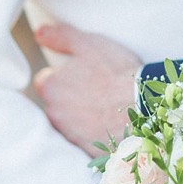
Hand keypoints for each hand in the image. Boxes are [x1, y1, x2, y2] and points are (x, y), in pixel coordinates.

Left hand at [32, 21, 142, 156]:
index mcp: (50, 87)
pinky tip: (111, 127)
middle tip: (96, 91)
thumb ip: (59, 37)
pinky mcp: (88, 151)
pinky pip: (88, 142)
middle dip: (71, 98)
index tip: (81, 75)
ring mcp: (71, 135)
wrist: (144, 106)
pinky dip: (96, 135)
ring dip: (82, 118)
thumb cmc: (116, 72)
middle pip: (57, 104)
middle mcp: (54, 114)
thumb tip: (38, 32)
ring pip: (71, 124)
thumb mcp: (87, 44)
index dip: (63, 76)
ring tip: (106, 109)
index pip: (46, 81)